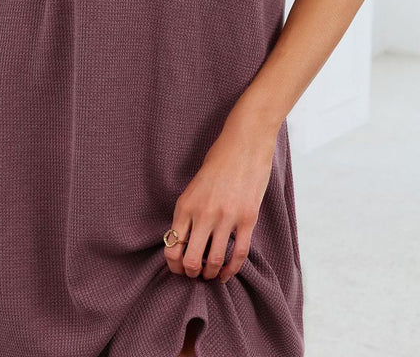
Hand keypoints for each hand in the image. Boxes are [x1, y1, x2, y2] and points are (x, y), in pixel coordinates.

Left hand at [164, 120, 276, 282]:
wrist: (244, 144)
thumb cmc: (218, 160)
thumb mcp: (195, 185)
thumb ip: (190, 210)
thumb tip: (186, 238)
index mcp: (185, 204)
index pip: (172, 246)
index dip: (173, 264)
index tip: (177, 268)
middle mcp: (203, 213)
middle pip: (190, 259)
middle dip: (190, 273)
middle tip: (194, 275)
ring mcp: (226, 217)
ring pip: (214, 260)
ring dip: (211, 274)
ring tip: (211, 275)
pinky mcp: (247, 219)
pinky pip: (238, 253)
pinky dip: (232, 269)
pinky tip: (227, 274)